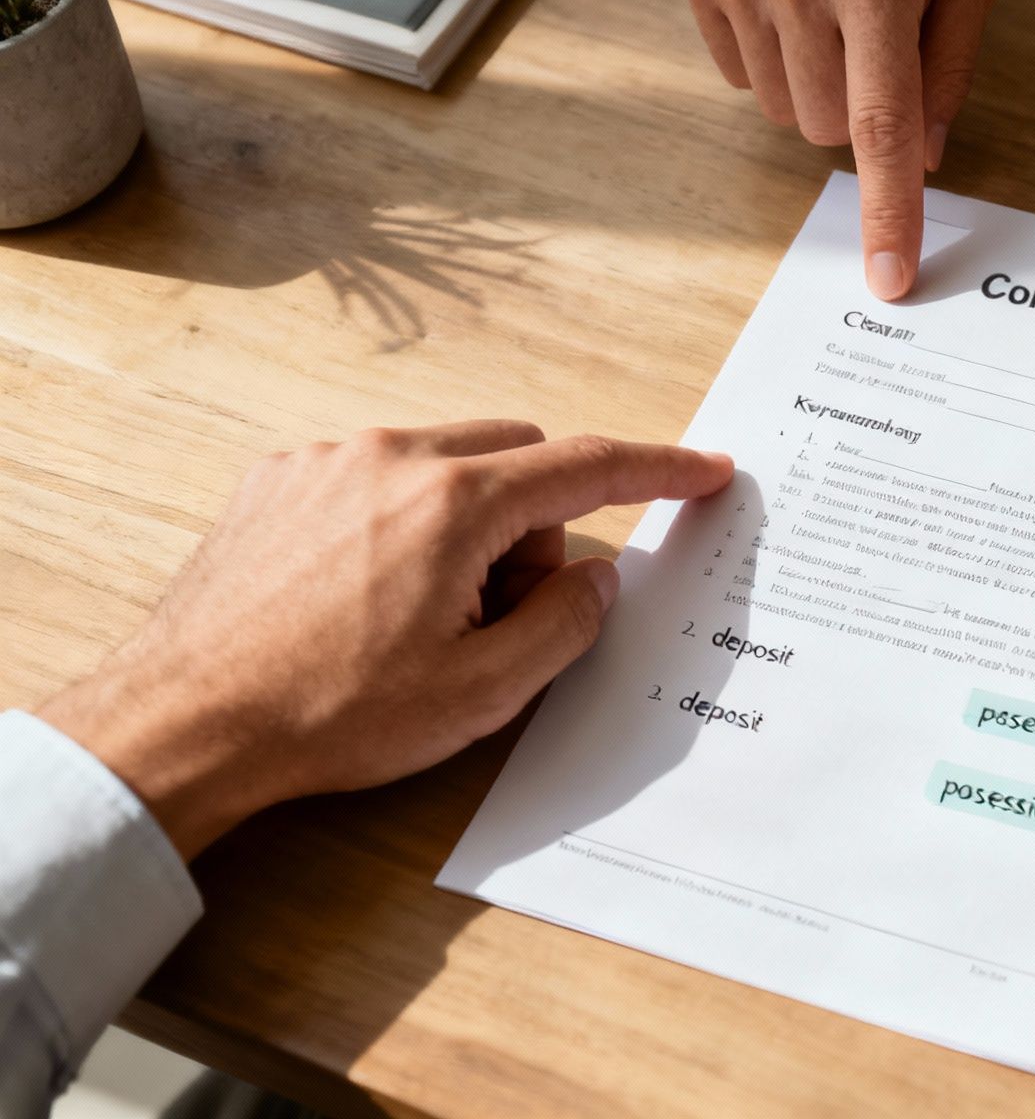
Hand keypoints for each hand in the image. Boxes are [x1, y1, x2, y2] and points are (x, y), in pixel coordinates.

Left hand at [38, 423, 733, 858]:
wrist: (187, 721)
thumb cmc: (329, 713)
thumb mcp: (482, 692)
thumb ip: (566, 624)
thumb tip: (595, 578)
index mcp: (454, 503)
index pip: (588, 467)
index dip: (659, 470)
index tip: (704, 469)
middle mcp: (392, 457)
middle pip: (517, 456)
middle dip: (537, 524)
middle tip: (504, 612)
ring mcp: (328, 460)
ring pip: (447, 463)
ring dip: (468, 524)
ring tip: (421, 617)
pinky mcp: (280, 479)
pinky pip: (379, 474)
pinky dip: (404, 521)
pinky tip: (366, 598)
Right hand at [681, 0, 994, 299]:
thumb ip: (947, 61)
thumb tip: (925, 154)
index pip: (882, 129)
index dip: (890, 212)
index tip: (891, 277)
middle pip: (823, 128)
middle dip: (855, 112)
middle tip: (873, 48)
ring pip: (777, 109)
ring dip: (810, 86)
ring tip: (830, 15)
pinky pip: (733, 73)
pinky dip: (766, 58)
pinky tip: (788, 4)